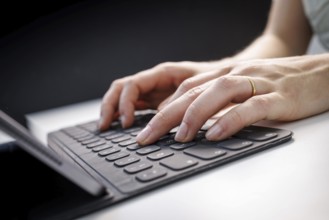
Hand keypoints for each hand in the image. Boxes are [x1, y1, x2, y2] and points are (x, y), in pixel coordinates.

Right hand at [99, 61, 223, 129]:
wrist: (225, 79)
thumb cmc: (214, 80)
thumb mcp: (200, 88)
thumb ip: (181, 101)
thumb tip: (163, 116)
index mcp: (162, 73)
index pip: (132, 85)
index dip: (125, 104)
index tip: (126, 123)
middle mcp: (154, 81)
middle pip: (121, 89)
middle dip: (110, 106)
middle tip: (106, 126)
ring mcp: (154, 90)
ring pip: (124, 95)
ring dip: (113, 110)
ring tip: (107, 126)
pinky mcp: (156, 99)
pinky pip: (134, 104)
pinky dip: (124, 113)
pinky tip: (122, 125)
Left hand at [136, 54, 328, 144]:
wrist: (320, 73)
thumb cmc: (278, 83)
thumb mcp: (243, 86)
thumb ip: (220, 100)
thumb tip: (196, 121)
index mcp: (225, 74)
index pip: (186, 89)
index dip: (164, 107)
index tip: (148, 128)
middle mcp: (235, 75)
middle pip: (193, 92)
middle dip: (166, 116)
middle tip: (148, 136)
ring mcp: (256, 84)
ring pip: (217, 94)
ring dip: (194, 116)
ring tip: (179, 137)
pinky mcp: (278, 97)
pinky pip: (250, 108)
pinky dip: (231, 120)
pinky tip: (216, 134)